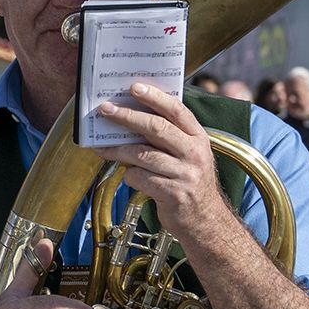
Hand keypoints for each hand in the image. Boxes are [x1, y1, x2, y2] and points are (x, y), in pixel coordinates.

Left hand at [95, 83, 230, 229]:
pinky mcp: (173, 193)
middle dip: (127, 116)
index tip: (133, 87)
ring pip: (143, 154)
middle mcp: (194, 153)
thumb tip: (130, 117)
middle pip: (156, 128)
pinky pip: (141, 178)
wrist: (206, 221)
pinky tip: (128, 176)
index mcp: (198, 138)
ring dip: (118, 150)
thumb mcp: (188, 155)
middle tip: (106, 110)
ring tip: (102, 148)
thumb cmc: (189, 182)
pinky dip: (130, 176)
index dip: (154, 97)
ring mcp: (185, 174)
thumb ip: (168, 137)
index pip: (177, 110)